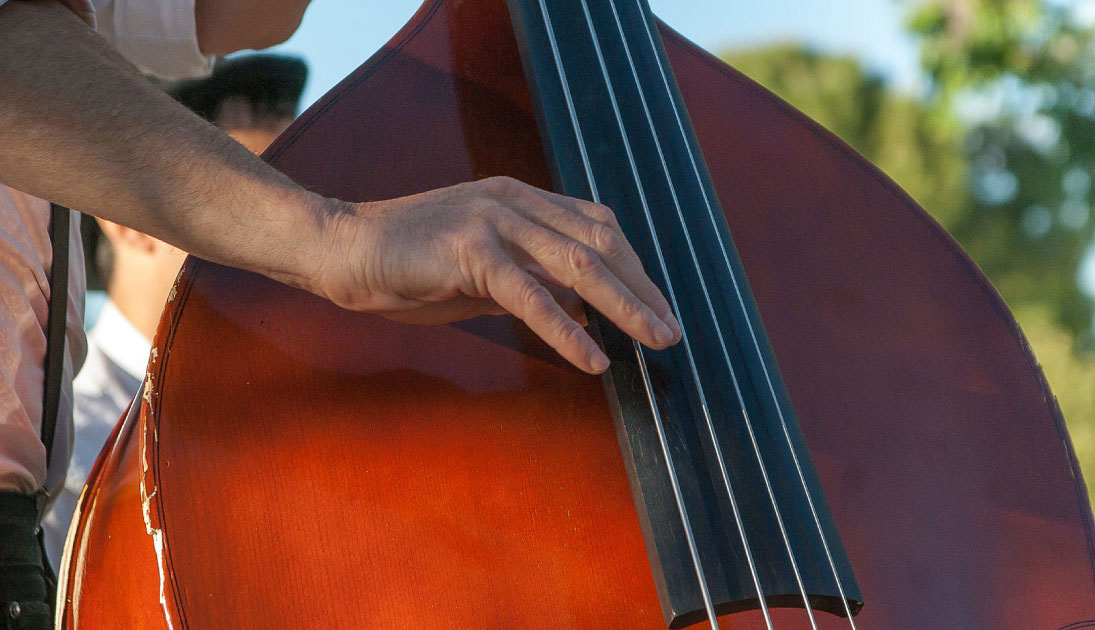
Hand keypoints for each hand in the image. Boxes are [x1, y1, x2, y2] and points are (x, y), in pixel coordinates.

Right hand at [314, 176, 680, 373]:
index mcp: (520, 198)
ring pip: (579, 265)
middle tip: (670, 329)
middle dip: (642, 288)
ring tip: (655, 341)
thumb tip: (583, 309)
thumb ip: (530, 278)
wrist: (341, 246)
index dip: (633, 266)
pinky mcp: (470, 252)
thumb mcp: (481, 268)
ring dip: (625, 307)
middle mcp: (514, 200)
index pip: (596, 226)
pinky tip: (592, 360)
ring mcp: (493, 221)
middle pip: (600, 242)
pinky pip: (531, 296)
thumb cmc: (408, 262)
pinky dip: (567, 330)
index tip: (656, 304)